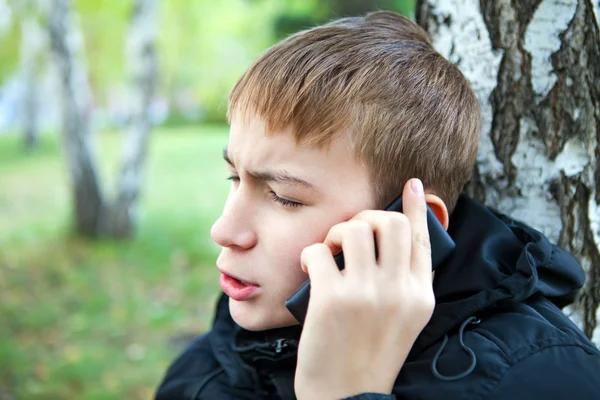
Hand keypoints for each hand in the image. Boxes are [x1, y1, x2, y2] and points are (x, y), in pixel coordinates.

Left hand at [294, 178, 434, 399]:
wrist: (347, 397)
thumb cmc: (371, 354)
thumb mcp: (405, 320)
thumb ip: (406, 280)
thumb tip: (398, 237)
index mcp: (420, 295)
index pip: (424, 238)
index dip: (417, 207)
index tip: (412, 185)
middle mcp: (398, 290)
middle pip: (390, 223)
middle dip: (368, 217)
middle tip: (352, 232)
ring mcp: (365, 294)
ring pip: (354, 229)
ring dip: (337, 232)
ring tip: (331, 251)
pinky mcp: (331, 299)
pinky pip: (319, 250)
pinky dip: (311, 254)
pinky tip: (310, 270)